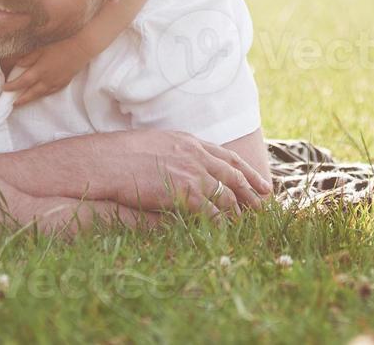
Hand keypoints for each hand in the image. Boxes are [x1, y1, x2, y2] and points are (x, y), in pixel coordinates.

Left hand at [2, 37, 92, 106]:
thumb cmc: (61, 44)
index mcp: (40, 70)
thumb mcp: (41, 48)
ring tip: (23, 101)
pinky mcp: (64, 82)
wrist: (81, 48)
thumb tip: (17, 65)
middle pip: (31, 93)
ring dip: (31, 99)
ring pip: (41, 94)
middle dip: (20, 99)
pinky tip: (41, 94)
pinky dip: (43, 94)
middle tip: (12, 103)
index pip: (22, 82)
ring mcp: (56, 82)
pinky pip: (51, 92)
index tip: (4, 88)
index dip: (12, 86)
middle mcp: (47, 80)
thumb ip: (28, 57)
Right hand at [84, 130, 272, 216]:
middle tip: (264, 204)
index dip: (247, 171)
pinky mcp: (184, 192)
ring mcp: (192, 173)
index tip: (261, 182)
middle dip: (251, 191)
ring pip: (226, 195)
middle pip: (233, 175)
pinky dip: (221, 222)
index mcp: (191, 142)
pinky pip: (211, 211)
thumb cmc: (124, 154)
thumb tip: (186, 159)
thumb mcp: (158, 142)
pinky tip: (226, 231)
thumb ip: (178, 150)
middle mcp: (197, 155)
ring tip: (247, 222)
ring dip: (239, 210)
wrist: (109, 161)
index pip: (228, 157)